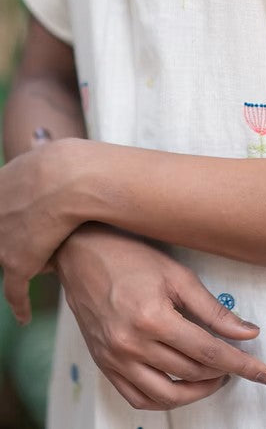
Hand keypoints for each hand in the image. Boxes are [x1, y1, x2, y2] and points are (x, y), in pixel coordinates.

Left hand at [0, 138, 78, 321]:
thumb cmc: (64, 161)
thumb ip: (37, 149)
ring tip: (28, 272)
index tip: (10, 225)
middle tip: (18, 245)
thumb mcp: (40, 150)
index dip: (4, 221)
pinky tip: (22, 318)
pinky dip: (18, 305)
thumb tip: (38, 136)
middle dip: (5, 242)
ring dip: (14, 267)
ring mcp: (0, 242)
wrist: (70, 179)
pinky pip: (14, 291)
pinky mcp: (16, 264)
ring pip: (2, 261)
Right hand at [54, 223, 265, 410]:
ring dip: (197, 392)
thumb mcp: (177, 274)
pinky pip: (137, 398)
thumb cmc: (130, 256)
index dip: (241, 364)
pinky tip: (180, 386)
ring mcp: (115, 358)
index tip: (263, 373)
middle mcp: (132, 344)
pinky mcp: (104, 364)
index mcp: (153, 318)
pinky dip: (163, 400)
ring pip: (165, 395)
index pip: (208, 351)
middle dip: (223, 372)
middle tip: (239, 363)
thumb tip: (248, 332)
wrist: (80, 254)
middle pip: (190, 373)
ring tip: (214, 376)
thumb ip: (213, 307)